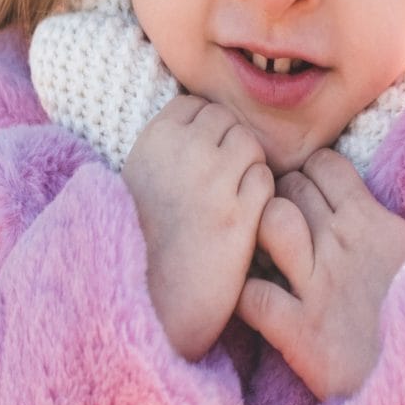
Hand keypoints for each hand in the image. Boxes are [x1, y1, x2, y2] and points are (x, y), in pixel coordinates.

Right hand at [122, 94, 274, 359]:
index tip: (201, 160)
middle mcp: (184, 151)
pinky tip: (242, 219)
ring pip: (251, 146)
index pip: (197, 107)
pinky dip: (260, 196)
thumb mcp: (139, 180)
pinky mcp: (239, 215)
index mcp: (154, 139)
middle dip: (229, 146)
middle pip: (227, 121)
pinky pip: (265, 181)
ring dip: (248, 168)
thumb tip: (204, 124)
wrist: (148, 298)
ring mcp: (213, 181)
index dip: (205, 131)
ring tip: (231, 200)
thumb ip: (169, 148)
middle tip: (221, 182)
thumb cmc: (142, 242)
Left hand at [234, 148, 404, 398]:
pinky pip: (250, 294)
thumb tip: (394, 211)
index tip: (309, 198)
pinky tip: (253, 302)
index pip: (324, 165)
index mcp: (374, 222)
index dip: (309, 175)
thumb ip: (396, 230)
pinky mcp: (298, 331)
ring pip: (269, 223)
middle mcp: (341, 244)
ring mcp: (317, 286)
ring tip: (266, 257)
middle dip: (279, 199)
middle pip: (290, 187)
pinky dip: (242, 294)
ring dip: (260, 233)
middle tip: (283, 229)